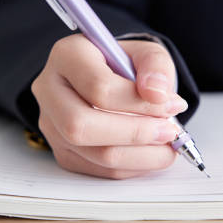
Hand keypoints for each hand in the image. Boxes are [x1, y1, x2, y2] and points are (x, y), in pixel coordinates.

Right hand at [31, 34, 187, 178]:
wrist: (108, 77)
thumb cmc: (123, 64)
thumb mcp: (146, 52)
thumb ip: (156, 66)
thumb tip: (157, 94)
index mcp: (67, 55)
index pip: (98, 87)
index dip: (139, 102)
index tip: (172, 105)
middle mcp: (50, 89)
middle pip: (81, 126)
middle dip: (135, 133)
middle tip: (169, 131)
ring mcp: (51, 124)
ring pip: (93, 153)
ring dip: (140, 155)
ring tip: (167, 144)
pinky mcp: (62, 151)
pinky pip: (98, 169)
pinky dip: (132, 166)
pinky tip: (151, 151)